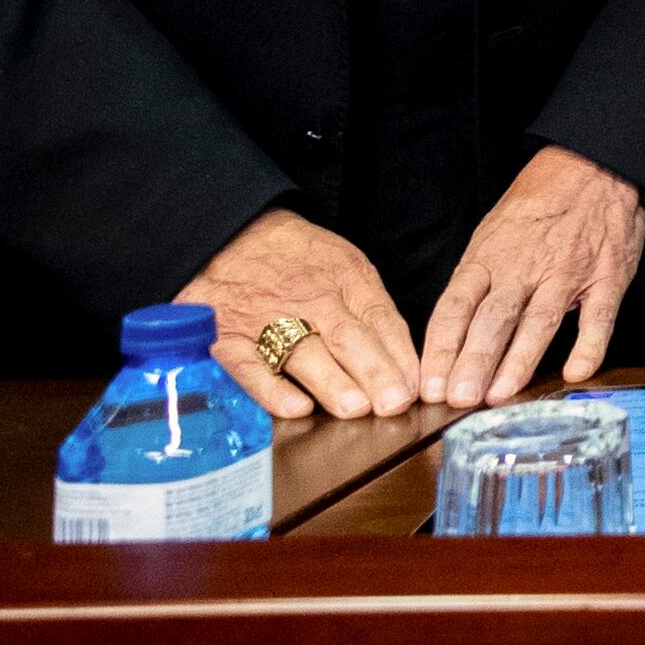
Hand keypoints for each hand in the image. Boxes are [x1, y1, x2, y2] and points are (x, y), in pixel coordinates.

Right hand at [181, 208, 423, 420]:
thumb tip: (401, 364)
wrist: (229, 234)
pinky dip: (271, 389)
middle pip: (347, 337)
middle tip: (394, 404)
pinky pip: (248, 366)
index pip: (379, 319)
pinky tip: (296, 408)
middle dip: (374, 372)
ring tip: (356, 409)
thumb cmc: (296, 256)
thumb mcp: (343, 263)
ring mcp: (267, 318)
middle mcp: (310, 297)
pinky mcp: (229, 338)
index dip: (399, 356)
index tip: (415, 389)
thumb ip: (370, 307)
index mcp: (345, 276)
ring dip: (332, 382)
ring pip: (304, 352)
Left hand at [418, 146, 644, 407]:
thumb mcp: (491, 233)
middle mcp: (523, 267)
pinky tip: (576, 372)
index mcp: (488, 257)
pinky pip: (598, 317)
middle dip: (473, 361)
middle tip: (459, 398)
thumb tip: (451, 334)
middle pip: (492, 320)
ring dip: (518, 361)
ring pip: (538, 322)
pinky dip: (588, 346)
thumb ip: (476, 281)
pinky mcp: (607, 278)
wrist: (593, 166)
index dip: (440, 349)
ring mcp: (567, 273)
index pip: (455, 307)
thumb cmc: (537, 203)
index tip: (429, 385)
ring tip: (500, 395)